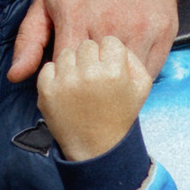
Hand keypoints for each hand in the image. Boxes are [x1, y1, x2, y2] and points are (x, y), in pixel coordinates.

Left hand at [7, 0, 179, 87]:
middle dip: (90, 87)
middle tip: (86, 84)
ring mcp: (141, 28)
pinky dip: (139, 76)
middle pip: (98, 81)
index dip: (64, 83)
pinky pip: (152, 69)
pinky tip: (127, 69)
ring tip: (107, 79)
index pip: (66, 75)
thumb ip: (29, 39)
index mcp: (75, 18)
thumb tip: (16, 76)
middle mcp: (110, 26)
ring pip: (128, 79)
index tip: (64, 81)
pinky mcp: (165, 29)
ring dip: (117, 84)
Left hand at [36, 31, 153, 164]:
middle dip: (91, 57)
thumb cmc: (121, 114)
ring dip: (73, 64)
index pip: (109, 42)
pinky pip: (49, 67)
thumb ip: (134, 57)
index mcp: (114, 72)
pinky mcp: (47, 91)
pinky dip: (56, 75)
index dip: (110, 54)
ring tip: (82, 83)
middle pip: (87, 45)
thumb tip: (116, 42)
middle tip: (95, 76)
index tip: (110, 67)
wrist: (98, 147)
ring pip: (67, 53)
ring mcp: (66, 83)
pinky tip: (68, 88)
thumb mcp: (142, 86)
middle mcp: (88, 75)